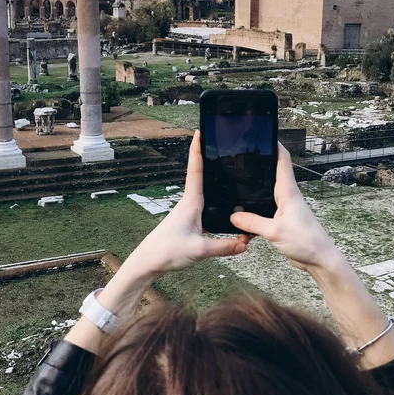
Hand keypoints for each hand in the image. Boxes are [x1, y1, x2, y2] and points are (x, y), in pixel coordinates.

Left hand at [124, 131, 248, 275]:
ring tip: (229, 170)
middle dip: (209, 160)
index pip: (195, 171)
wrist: (148, 263)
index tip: (200, 131)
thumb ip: (224, 247)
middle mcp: (189, 204)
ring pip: (205, 194)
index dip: (197, 150)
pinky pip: (206, 208)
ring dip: (214, 182)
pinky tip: (226, 206)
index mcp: (190, 203)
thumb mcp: (199, 251)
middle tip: (221, 144)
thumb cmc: (167, 252)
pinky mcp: (189, 223)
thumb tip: (245, 244)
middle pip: (201, 177)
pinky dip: (216, 203)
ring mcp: (189, 213)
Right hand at [230, 144, 339, 271]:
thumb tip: (233, 215)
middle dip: (257, 166)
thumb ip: (252, 222)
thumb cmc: (305, 241)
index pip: (282, 161)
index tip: (262, 133)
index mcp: (288, 192)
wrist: (319, 260)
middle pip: (271, 174)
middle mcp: (287, 197)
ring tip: (236, 187)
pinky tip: (242, 221)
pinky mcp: (282, 222)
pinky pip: (264, 213)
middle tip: (239, 159)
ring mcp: (284, 209)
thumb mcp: (274, 231)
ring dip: (253, 193)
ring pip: (265, 195)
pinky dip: (253, 216)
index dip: (274, 145)